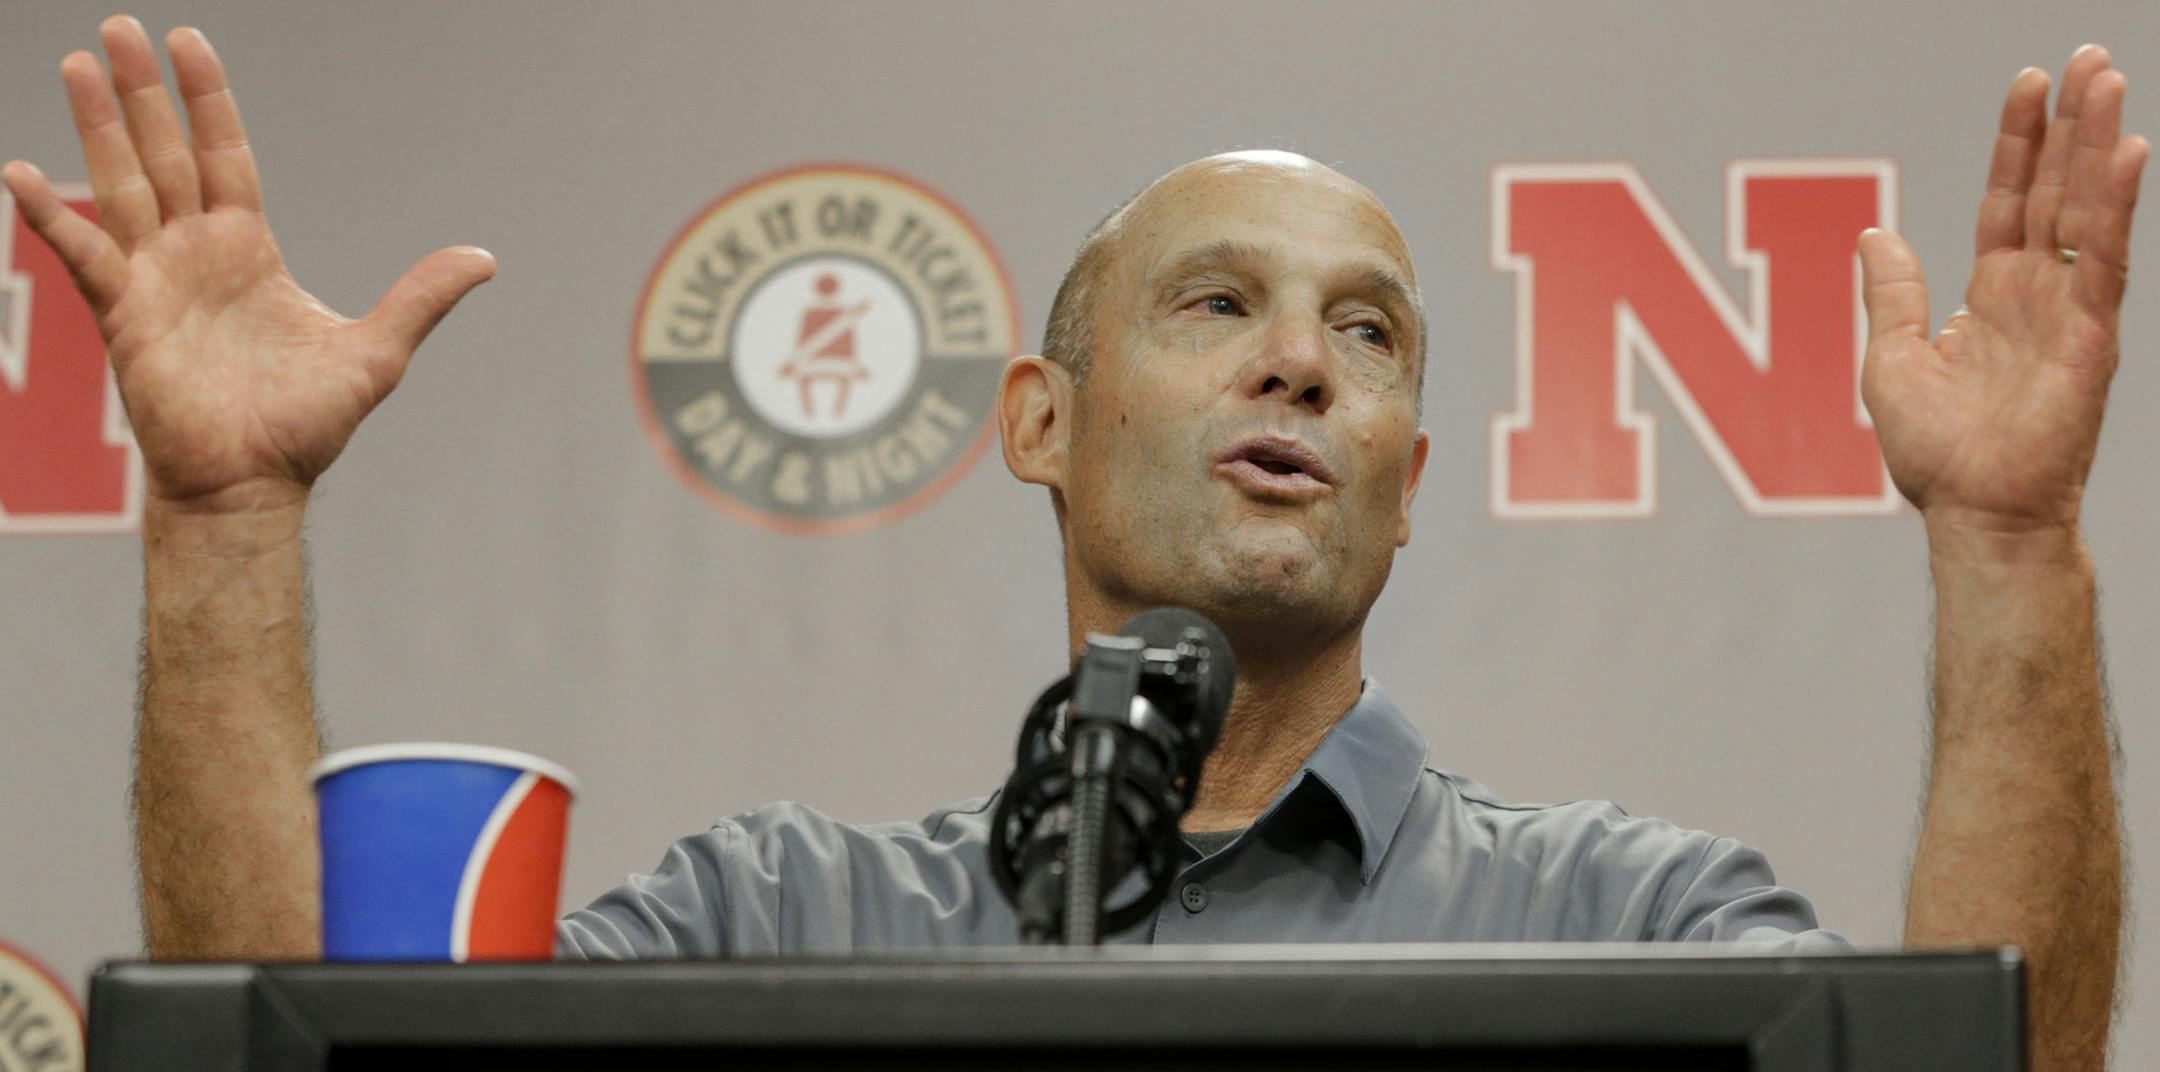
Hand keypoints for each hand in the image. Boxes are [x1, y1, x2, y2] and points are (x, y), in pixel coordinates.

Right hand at [0, 17, 494, 514]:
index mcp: (248, 249)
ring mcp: (154, 279)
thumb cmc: (305, 424)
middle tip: (119, 24)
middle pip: (165, 153)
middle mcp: (194, 253)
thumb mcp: (377, 351)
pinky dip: (51, 217)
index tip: (188, 42)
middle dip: (144, 92)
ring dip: (98, 125)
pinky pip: (83, 256)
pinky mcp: (125, 315)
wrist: (257, 483)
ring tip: (78, 62)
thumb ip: (421, 298)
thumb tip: (485, 259)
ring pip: (120, 184)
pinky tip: (20, 173)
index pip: (224, 155)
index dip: (208, 101)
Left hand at [1859, 46, 2146, 545]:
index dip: (2018, 144)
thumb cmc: (1935, 453)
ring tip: (2108, 79)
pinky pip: (2105, 260)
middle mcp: (2036, 293)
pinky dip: (2115, 207)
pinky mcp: (2091, 336)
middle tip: (2088, 60)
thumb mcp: (1890, 359)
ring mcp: (2068, 310)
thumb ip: (1892, 295)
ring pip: (2086, 210)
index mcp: (1990, 294)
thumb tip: (1873, 235)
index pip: (2008, 200)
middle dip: (2071, 125)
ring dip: (2098, 144)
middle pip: (2057, 189)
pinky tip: (2129, 154)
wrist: (1971, 511)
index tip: (2029, 86)